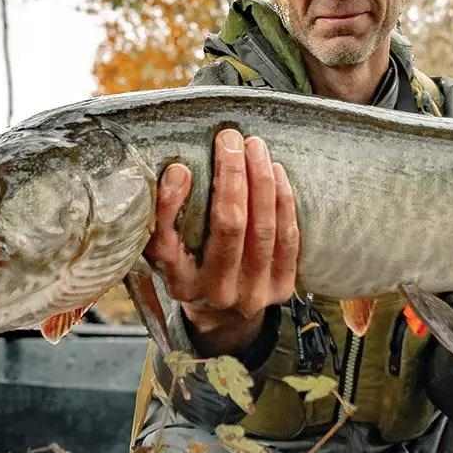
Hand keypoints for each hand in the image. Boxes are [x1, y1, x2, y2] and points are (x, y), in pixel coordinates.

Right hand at [143, 129, 299, 354]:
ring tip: (255, 147)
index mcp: (180, 285)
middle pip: (228, 227)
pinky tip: (276, 172)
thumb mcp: (168, 251)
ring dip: (261, 181)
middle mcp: (217, 293)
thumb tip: (177, 171)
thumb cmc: (191, 269)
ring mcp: (254, 294)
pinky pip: (288, 238)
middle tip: (229, 138)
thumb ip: (164, 217)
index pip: (170, 244)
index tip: (180, 168)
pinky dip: (283, 200)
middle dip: (231, 176)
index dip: (173, 204)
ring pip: (263, 229)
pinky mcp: (283, 288)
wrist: (225, 314)